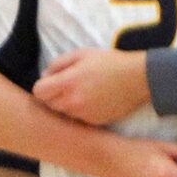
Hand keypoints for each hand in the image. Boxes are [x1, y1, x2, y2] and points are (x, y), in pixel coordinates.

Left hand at [33, 47, 151, 125]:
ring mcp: (84, 114)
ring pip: (62, 113)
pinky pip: (78, 119)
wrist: (137, 79)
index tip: (51, 82)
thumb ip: (58, 64)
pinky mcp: (94, 122)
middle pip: (48, 105)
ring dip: (65, 105)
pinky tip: (91, 101)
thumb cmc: (109, 62)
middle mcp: (73, 102)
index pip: (39, 92)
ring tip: (80, 93)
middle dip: (53, 96)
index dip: (43, 86)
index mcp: (68, 82)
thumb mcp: (81, 54)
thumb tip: (45, 76)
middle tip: (67, 86)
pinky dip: (80, 111)